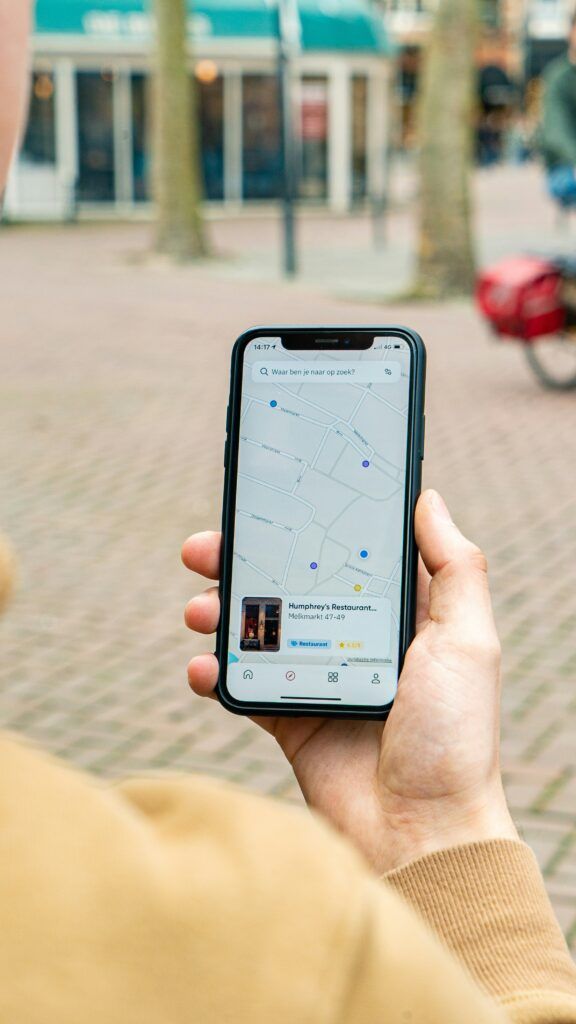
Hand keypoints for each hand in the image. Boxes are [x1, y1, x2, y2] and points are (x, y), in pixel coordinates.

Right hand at [182, 490, 516, 873]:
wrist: (421, 835)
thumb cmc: (455, 736)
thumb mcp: (468, 641)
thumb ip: (455, 567)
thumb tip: (429, 497)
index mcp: (398, 616)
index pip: (345, 554)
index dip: (307, 527)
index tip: (271, 503)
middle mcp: (355, 639)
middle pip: (289, 584)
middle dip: (243, 564)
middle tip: (205, 550)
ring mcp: (319, 677)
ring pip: (258, 629)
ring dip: (221, 613)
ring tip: (200, 610)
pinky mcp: (291, 719)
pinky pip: (244, 686)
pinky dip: (216, 673)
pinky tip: (204, 667)